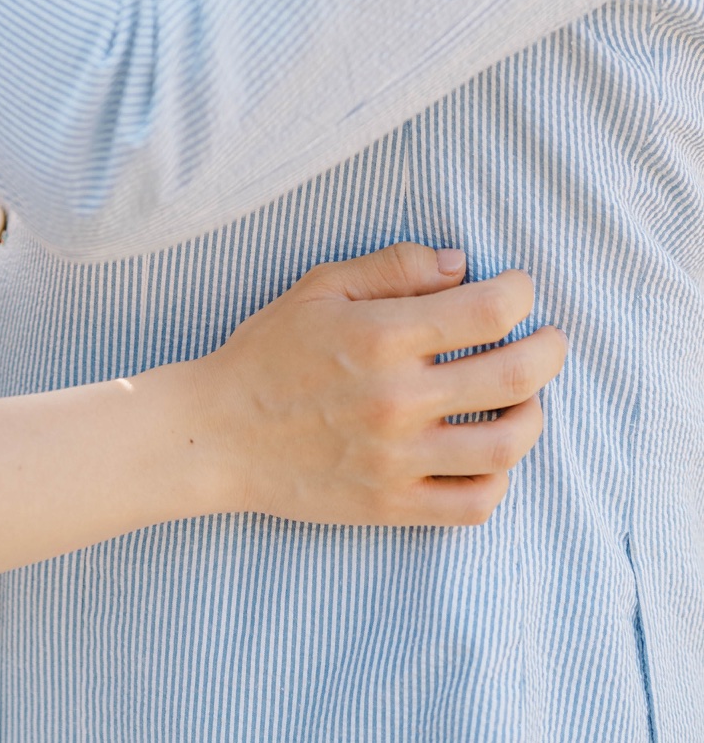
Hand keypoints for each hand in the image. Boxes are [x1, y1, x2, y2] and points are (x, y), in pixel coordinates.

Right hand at [157, 241, 564, 527]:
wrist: (219, 434)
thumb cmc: (268, 352)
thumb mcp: (320, 287)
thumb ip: (393, 267)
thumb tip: (460, 264)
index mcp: (381, 336)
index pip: (486, 311)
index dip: (519, 294)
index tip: (520, 290)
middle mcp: (398, 399)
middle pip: (512, 376)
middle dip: (549, 351)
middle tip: (552, 340)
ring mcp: (399, 459)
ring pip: (505, 447)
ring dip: (533, 417)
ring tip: (529, 400)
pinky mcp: (393, 505)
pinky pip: (473, 504)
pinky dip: (499, 481)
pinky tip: (492, 457)